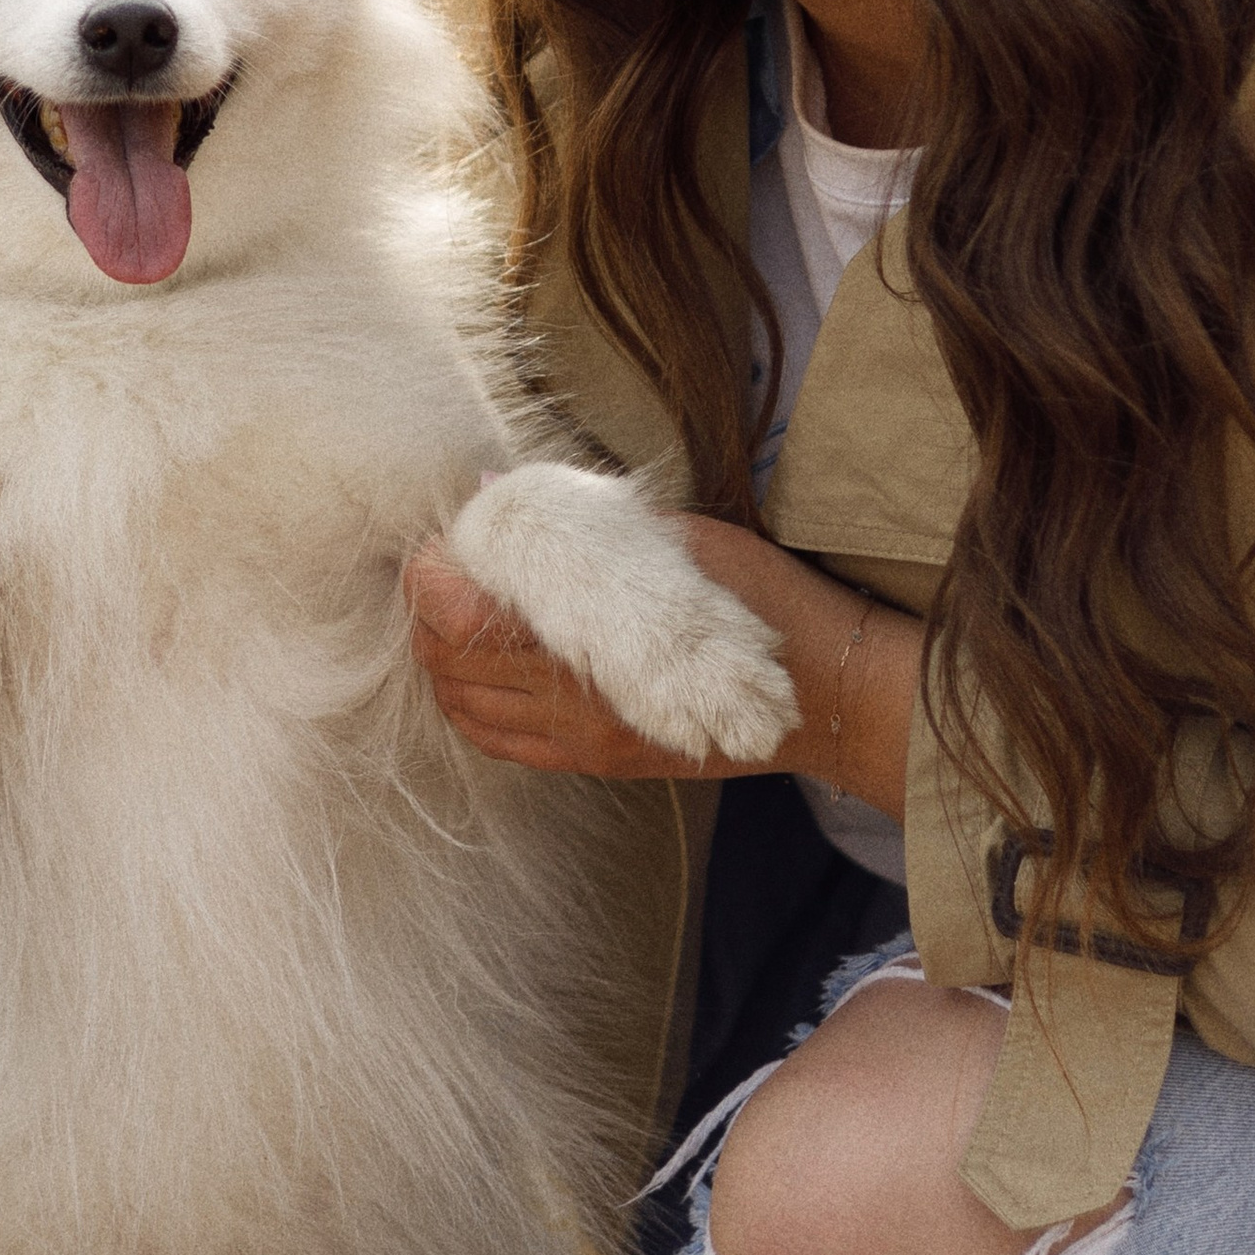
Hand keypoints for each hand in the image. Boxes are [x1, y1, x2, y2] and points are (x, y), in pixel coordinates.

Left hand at [405, 510, 919, 817]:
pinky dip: (473, 706)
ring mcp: (581, 741)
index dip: (430, 579)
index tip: (442, 544)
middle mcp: (573, 704)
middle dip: (428, 616)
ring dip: (446, 664)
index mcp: (591, 641)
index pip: (458, 620)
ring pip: (465, 709)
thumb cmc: (764, 599)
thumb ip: (591, 527)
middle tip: (449, 571)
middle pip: (447, 665)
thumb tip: (504, 492)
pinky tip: (484, 671)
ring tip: (462, 617)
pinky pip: (501, 742)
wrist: (825, 693)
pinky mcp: (595, 762)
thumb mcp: (682, 540)